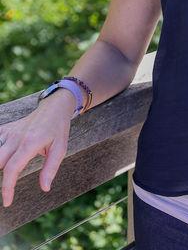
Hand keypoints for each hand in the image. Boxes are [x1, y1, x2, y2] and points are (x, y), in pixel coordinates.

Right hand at [0, 91, 74, 206]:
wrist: (54, 108)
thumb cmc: (57, 129)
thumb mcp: (60, 148)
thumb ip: (51, 168)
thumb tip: (45, 188)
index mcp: (30, 144)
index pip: (12, 169)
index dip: (7, 187)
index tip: (7, 202)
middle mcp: (16, 138)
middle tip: (4, 191)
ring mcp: (10, 132)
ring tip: (3, 176)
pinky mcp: (6, 129)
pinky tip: (1, 156)